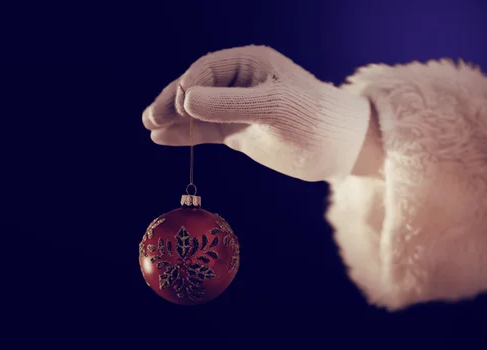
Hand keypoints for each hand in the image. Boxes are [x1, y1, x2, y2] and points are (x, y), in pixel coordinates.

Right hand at [142, 45, 369, 181]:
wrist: (336, 148)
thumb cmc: (311, 120)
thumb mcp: (272, 108)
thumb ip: (229, 104)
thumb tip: (186, 100)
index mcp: (250, 64)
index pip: (206, 71)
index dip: (188, 88)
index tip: (180, 109)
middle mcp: (240, 83)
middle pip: (196, 89)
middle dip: (173, 102)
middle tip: (150, 119)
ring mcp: (237, 108)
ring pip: (198, 111)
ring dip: (174, 119)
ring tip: (150, 128)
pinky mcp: (239, 131)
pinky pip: (206, 130)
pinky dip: (186, 134)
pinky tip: (163, 138)